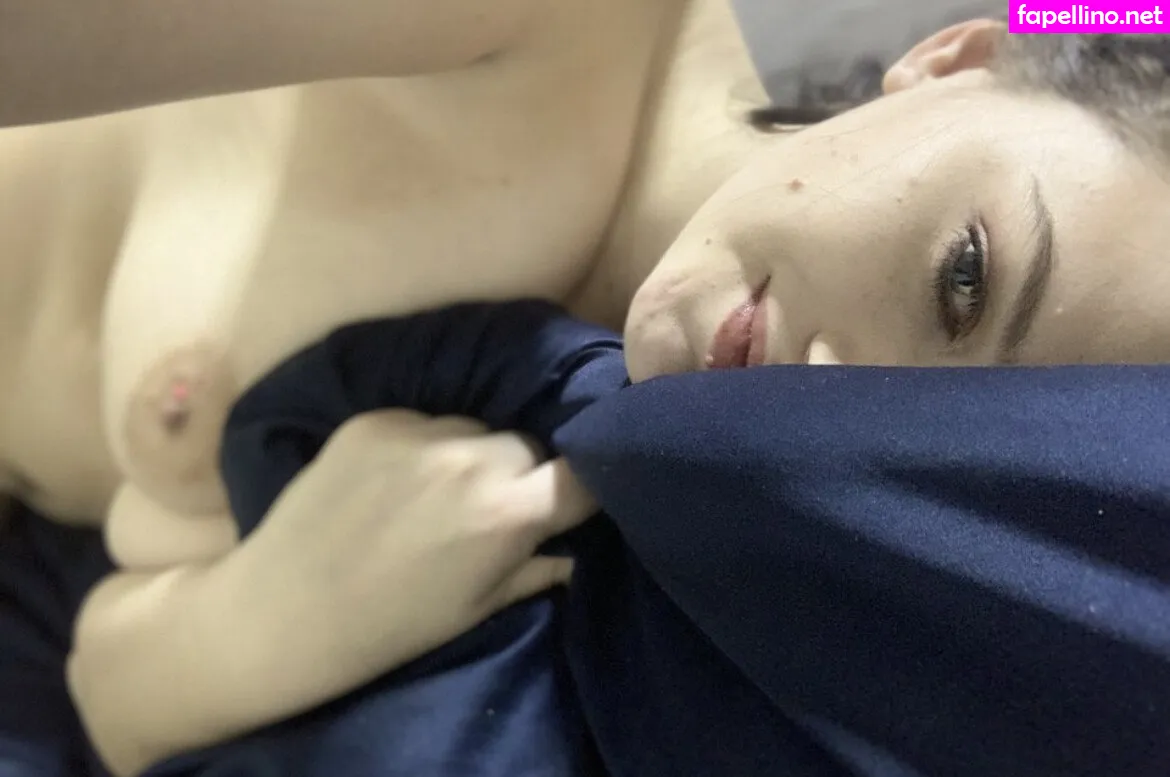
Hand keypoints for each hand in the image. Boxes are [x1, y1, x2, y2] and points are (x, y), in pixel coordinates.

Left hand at [221, 408, 595, 703]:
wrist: (285, 612)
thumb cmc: (393, 626)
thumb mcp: (478, 607)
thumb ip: (536, 566)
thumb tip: (574, 545)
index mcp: (508, 514)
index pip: (583, 473)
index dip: (586, 485)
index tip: (570, 499)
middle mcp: (471, 459)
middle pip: (528, 444)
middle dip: (523, 471)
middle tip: (492, 507)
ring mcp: (419, 432)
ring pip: (476, 428)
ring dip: (471, 454)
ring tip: (434, 495)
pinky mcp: (375, 418)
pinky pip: (424, 421)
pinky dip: (422, 446)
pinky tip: (393, 483)